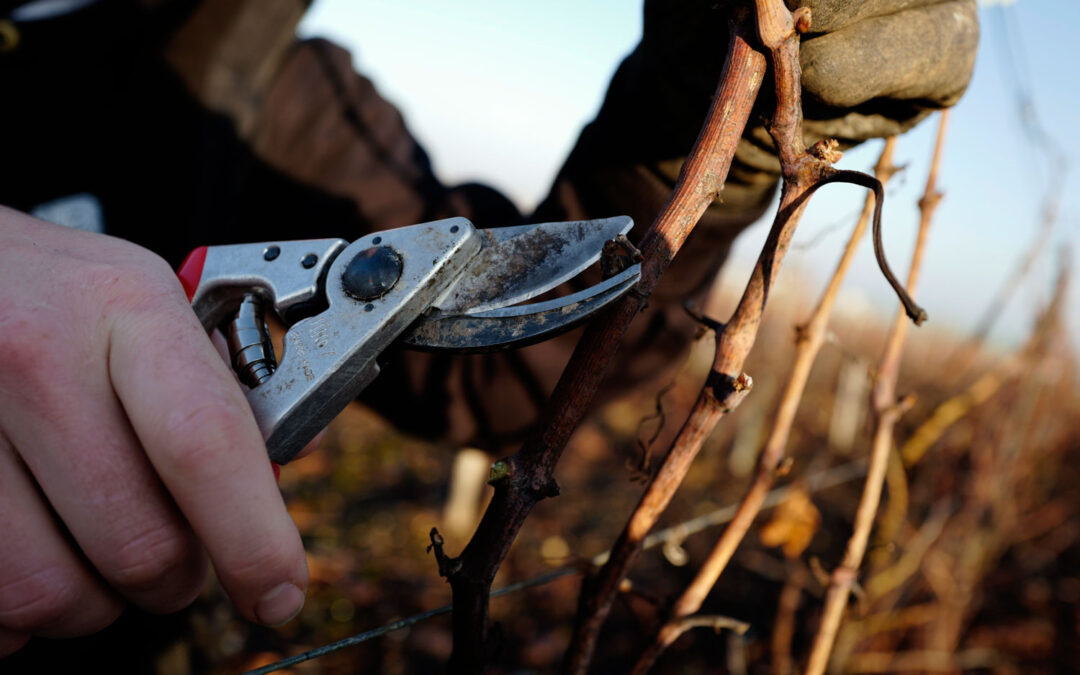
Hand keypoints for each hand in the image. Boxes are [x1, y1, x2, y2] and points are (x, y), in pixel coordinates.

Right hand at [0, 206, 307, 655]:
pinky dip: (17, 610)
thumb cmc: (51, 295)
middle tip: (171, 556)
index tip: (280, 592)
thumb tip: (288, 462)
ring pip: (53, 592)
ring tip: (92, 548)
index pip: (206, 443)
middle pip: (140, 542)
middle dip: (175, 577)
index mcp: (125, 307)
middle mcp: (36, 354)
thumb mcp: (142, 302)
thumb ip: (218, 382)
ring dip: (92, 600)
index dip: (254, 540)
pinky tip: (31, 551)